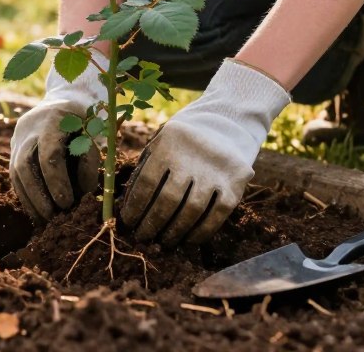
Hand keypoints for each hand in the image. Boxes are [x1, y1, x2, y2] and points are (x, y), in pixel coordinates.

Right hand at [9, 49, 106, 222]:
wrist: (63, 100)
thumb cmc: (84, 120)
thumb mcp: (93, 134)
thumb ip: (90, 161)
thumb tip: (85, 194)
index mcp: (51, 119)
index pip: (49, 154)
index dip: (57, 182)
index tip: (68, 203)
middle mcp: (28, 128)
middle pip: (25, 166)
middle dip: (39, 196)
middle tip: (53, 218)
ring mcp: (17, 138)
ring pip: (15, 173)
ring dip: (30, 200)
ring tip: (45, 221)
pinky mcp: (13, 149)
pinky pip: (15, 176)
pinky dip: (26, 196)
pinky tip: (38, 212)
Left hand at [120, 58, 289, 245]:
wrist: (228, 121)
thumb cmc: (183, 139)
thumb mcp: (161, 141)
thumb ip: (146, 167)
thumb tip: (127, 205)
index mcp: (168, 145)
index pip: (147, 183)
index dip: (135, 207)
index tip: (129, 223)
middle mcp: (192, 158)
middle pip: (168, 200)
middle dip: (152, 223)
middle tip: (144, 237)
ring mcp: (215, 171)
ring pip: (192, 211)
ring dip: (175, 231)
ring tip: (164, 242)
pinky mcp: (235, 183)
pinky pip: (217, 214)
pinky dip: (202, 231)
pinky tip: (189, 239)